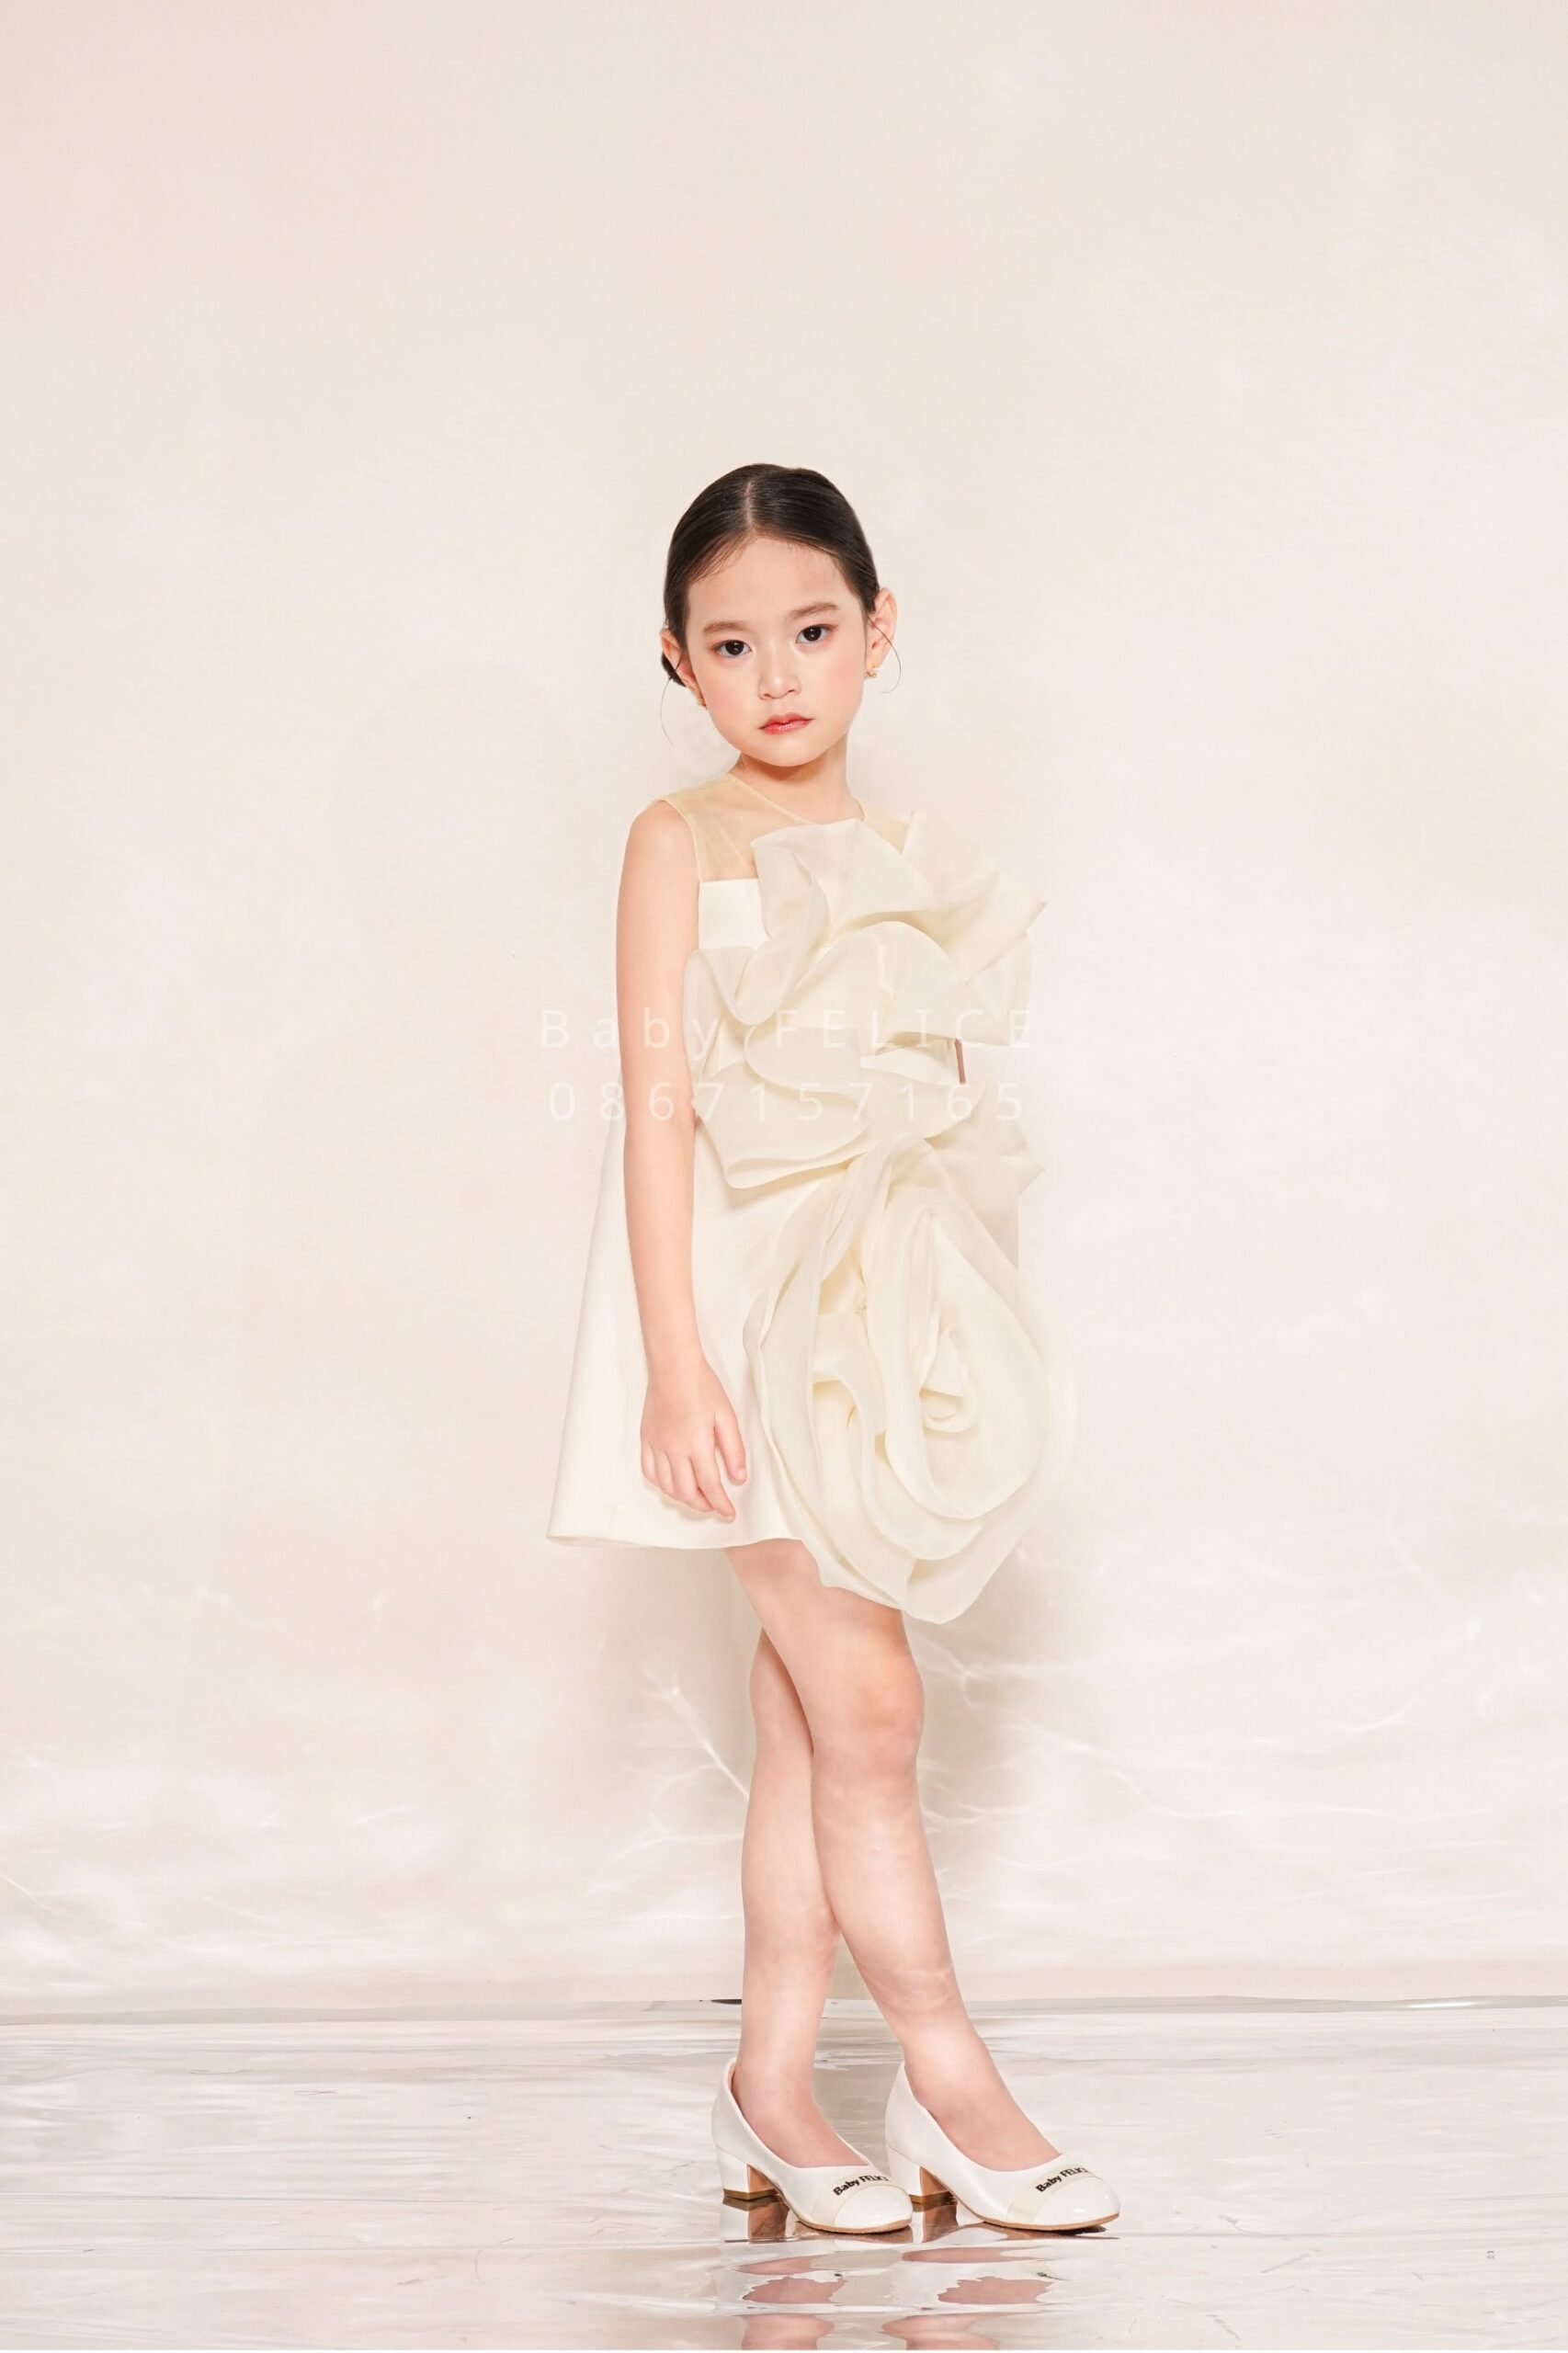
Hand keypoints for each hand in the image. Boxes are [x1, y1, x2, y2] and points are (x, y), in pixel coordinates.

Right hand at [640, 1357, 747, 1520]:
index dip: (720, 1504)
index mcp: (696, 1444)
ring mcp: (656, 1445)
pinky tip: (672, 1482)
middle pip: (686, 1492)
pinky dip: (661, 1484)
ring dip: (682, 1497)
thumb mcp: (727, 1417)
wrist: (674, 1367)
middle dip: (702, 1505)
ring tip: (697, 1496)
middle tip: (715, 1506)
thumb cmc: (702, 1387)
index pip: (710, 1485)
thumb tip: (739, 1478)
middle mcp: (673, 1449)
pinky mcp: (645, 1439)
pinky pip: (649, 1472)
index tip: (729, 1514)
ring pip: (666, 1486)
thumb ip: (734, 1450)